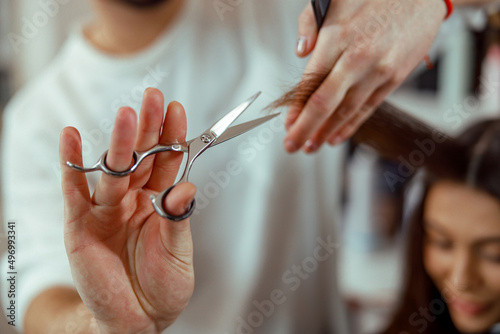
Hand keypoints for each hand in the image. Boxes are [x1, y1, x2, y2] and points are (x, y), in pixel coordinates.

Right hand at [59, 88, 195, 333]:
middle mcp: (134, 199)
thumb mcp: (178, 253)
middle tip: (153, 97)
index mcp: (160, 202)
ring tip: (126, 114)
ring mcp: (107, 209)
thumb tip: (186, 186)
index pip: (167, 162)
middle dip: (148, 128)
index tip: (177, 109)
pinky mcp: (80, 224)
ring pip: (113, 170)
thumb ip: (178, 219)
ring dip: (119, 143)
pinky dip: (72, 164)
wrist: (137, 320)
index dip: (172, 136)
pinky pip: (75, 190)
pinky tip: (72, 136)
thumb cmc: (163, 286)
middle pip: (141, 157)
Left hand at [284, 0, 446, 152]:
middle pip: (324, 102)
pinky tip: (337, 136)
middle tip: (292, 145)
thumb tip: (300, 52)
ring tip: (311, 146)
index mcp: (336, 36)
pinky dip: (351, 125)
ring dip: (326, 132)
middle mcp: (356, 57)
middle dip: (305, 128)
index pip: (309, 82)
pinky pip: (369, 107)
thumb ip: (310, 23)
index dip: (296, 107)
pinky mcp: (395, 76)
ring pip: (347, 109)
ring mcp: (378, 69)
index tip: (287, 123)